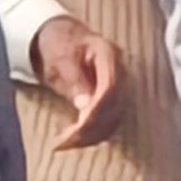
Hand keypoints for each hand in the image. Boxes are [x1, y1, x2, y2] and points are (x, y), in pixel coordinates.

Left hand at [30, 17, 126, 152]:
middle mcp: (120, 70)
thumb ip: (74, 79)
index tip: (78, 126)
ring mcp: (119, 85)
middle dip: (90, 127)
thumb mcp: (60, 58)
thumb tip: (85, 106)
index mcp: (108, 54)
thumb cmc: (59, 44)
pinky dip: (92, 134)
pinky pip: (108, 121)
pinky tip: (74, 141)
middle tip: (63, 141)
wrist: (61, 36)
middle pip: (114, 106)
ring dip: (91, 135)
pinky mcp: (112, 98)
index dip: (97, 108)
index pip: (111, 86)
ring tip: (64, 144)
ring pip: (113, 118)